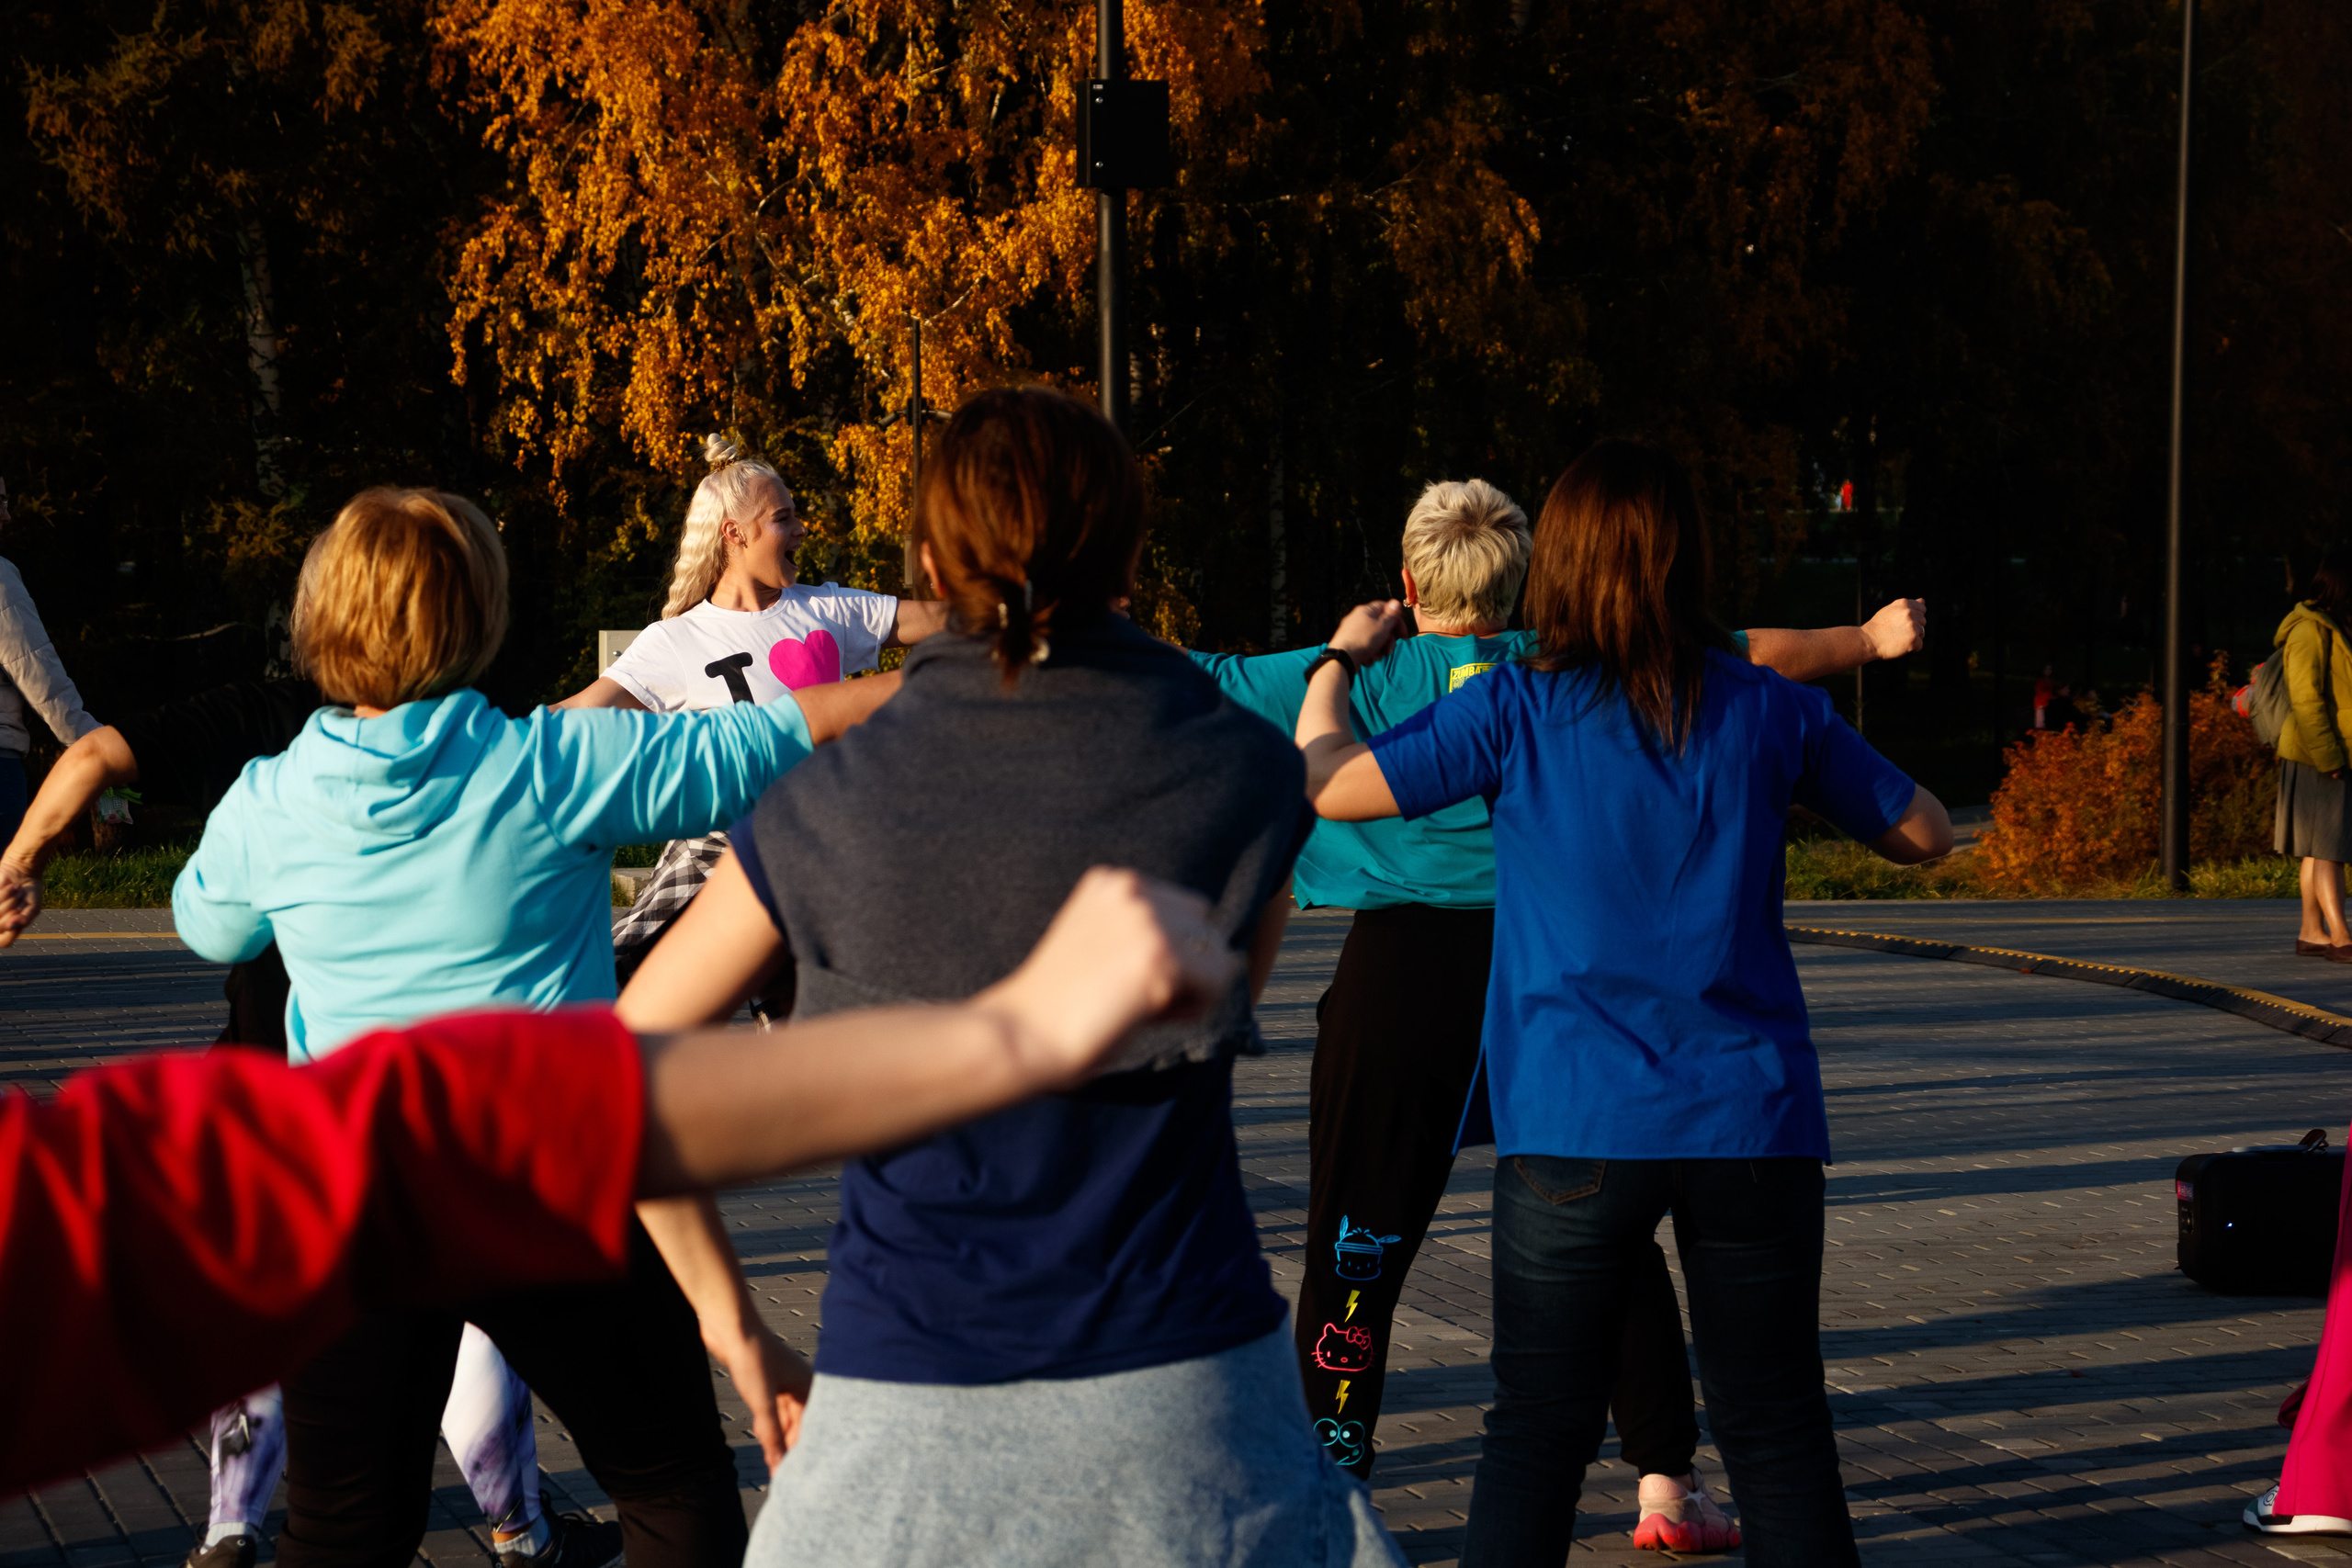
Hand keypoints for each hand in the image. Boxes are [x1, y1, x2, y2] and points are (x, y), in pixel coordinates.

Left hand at [0, 858, 39, 949]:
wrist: (22, 873)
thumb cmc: (29, 893)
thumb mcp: (34, 908)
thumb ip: (25, 919)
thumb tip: (11, 926)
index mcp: (9, 930)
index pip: (4, 942)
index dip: (11, 932)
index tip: (19, 917)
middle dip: (13, 911)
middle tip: (20, 900)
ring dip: (9, 900)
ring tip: (16, 891)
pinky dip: (4, 893)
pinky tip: (8, 887)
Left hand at [708, 1321, 812, 1469]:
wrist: (729, 1327)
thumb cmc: (751, 1355)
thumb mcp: (763, 1401)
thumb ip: (772, 1434)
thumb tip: (780, 1465)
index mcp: (809, 1386)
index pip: (813, 1427)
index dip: (806, 1450)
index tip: (801, 1475)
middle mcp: (800, 1385)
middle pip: (801, 1425)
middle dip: (793, 1449)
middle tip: (787, 1477)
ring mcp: (782, 1384)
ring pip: (785, 1420)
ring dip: (780, 1441)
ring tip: (777, 1467)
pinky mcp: (766, 1384)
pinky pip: (772, 1413)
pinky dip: (770, 1429)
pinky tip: (765, 1444)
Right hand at [976, 868, 1240, 1084]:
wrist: (1020, 1034)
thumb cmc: (1056, 1006)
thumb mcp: (1099, 945)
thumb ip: (1144, 935)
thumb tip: (1227, 959)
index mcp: (1111, 881)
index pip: (1183, 909)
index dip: (1169, 951)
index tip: (1130, 981)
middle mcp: (1131, 888)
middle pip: (1206, 925)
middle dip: (1187, 966)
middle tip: (1140, 999)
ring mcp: (1147, 919)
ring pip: (1215, 953)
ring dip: (1192, 988)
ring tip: (1145, 1009)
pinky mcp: (1160, 956)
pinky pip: (1216, 983)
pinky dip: (1195, 1009)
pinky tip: (1151, 1017)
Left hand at [1327, 601, 1407, 666]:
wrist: (1342, 658)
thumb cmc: (1364, 639)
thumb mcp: (1382, 626)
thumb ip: (1391, 615)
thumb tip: (1396, 602)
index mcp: (1366, 611)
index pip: (1386, 608)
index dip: (1396, 620)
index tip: (1403, 635)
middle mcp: (1359, 619)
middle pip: (1381, 626)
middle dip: (1388, 640)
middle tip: (1389, 650)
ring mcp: (1354, 632)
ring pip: (1375, 639)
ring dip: (1379, 649)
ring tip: (1376, 656)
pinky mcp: (1351, 645)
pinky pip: (1366, 647)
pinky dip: (1369, 654)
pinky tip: (1367, 660)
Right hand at [1862, 598, 1925, 662]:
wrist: (1867, 641)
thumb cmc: (1878, 626)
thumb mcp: (1891, 610)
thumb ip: (1907, 606)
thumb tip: (1923, 600)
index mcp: (1904, 604)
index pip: (1922, 608)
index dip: (1914, 617)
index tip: (1903, 622)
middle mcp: (1909, 613)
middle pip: (1923, 621)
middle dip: (1914, 627)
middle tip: (1897, 632)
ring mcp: (1912, 626)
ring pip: (1922, 633)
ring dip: (1913, 637)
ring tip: (1898, 638)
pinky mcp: (1913, 639)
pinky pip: (1920, 645)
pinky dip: (1912, 648)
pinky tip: (1900, 646)